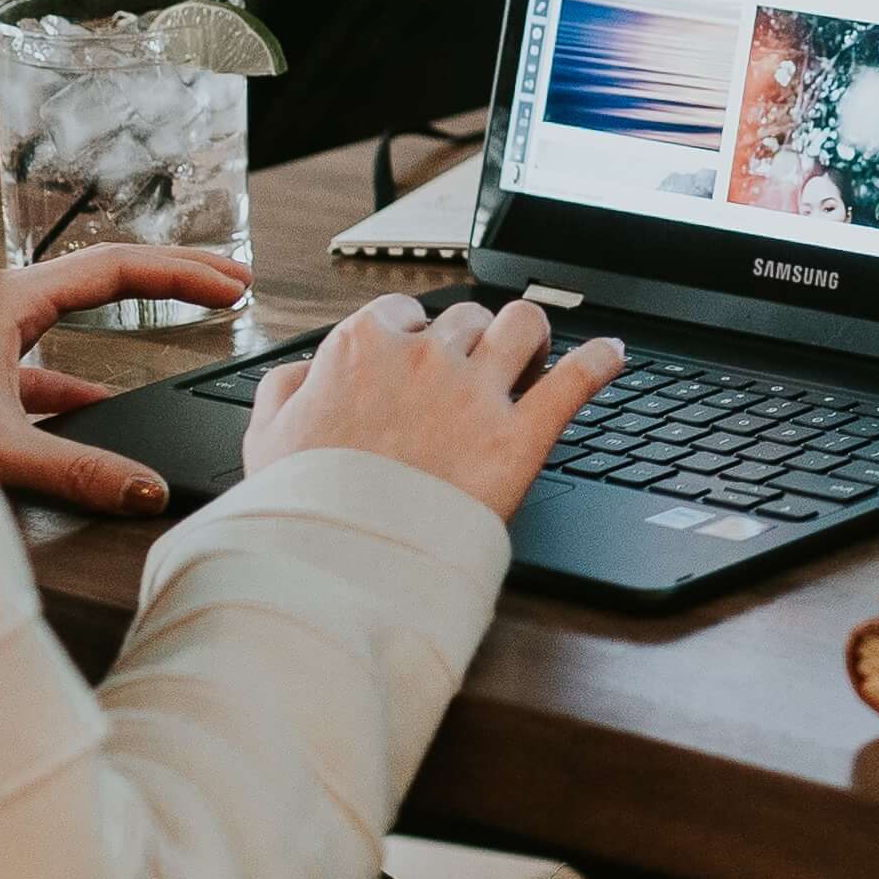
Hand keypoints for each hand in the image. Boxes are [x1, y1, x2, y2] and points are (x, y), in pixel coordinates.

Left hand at [0, 245, 255, 515]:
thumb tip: (148, 489)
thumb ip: (77, 471)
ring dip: (136, 311)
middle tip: (233, 280)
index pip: (116, 267)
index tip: (232, 287)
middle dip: (176, 273)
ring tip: (185, 317)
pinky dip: (83, 369)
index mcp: (8, 299)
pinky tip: (99, 402)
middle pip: (105, 272)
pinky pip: (45, 351)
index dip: (182, 274)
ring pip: (77, 305)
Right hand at [245, 291, 622, 521]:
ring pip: (523, 325)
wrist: (338, 564)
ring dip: (530, 335)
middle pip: (467, 320)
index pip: (403, 314)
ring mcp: (475, 394)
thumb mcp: (265, 439)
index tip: (419, 358)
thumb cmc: (303, 506)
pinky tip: (613, 355)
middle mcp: (424, 357)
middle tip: (476, 372)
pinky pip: (576, 379)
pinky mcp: (519, 437)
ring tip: (533, 356)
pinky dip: (601, 361)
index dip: (415, 337)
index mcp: (363, 348)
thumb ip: (284, 389)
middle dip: (473, 341)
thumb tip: (306, 373)